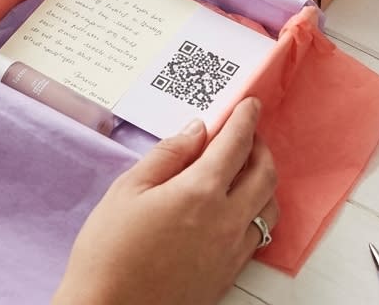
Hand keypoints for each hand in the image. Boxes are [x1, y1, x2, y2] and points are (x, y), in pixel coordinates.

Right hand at [54, 98, 278, 304]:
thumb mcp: (127, 190)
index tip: (250, 104)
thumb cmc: (109, 253)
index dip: (246, 118)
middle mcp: (226, 220)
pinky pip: (260, 234)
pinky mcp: (230, 273)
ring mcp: (232, 249)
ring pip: (269, 205)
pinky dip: (259, 211)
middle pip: (264, 172)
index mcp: (200, 192)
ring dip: (265, 179)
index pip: (237, 143)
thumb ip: (168, 155)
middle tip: (247, 133)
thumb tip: (195, 131)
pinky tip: (241, 208)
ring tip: (247, 169)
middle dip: (261, 145)